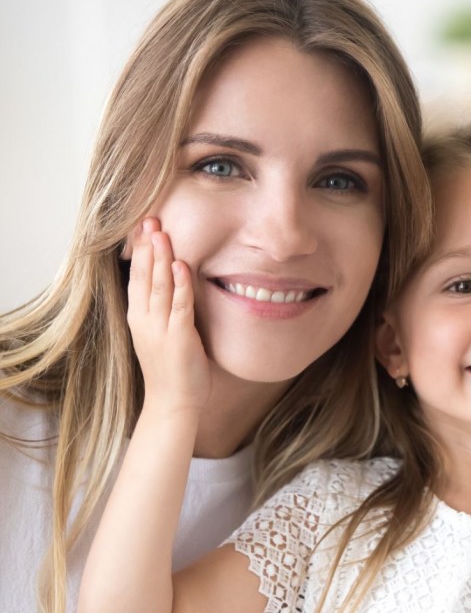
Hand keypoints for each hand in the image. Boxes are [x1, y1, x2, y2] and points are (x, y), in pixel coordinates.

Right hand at [127, 217, 211, 413]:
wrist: (173, 403)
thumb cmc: (172, 369)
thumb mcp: (161, 333)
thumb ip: (164, 309)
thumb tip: (173, 282)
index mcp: (139, 318)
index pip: (137, 277)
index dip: (140, 252)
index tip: (142, 226)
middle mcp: (144, 320)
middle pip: (144, 276)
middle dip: (147, 247)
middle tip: (150, 218)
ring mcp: (160, 328)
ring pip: (160, 286)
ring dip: (162, 258)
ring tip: (162, 232)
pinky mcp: (179, 337)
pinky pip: (180, 305)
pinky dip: (181, 284)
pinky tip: (181, 265)